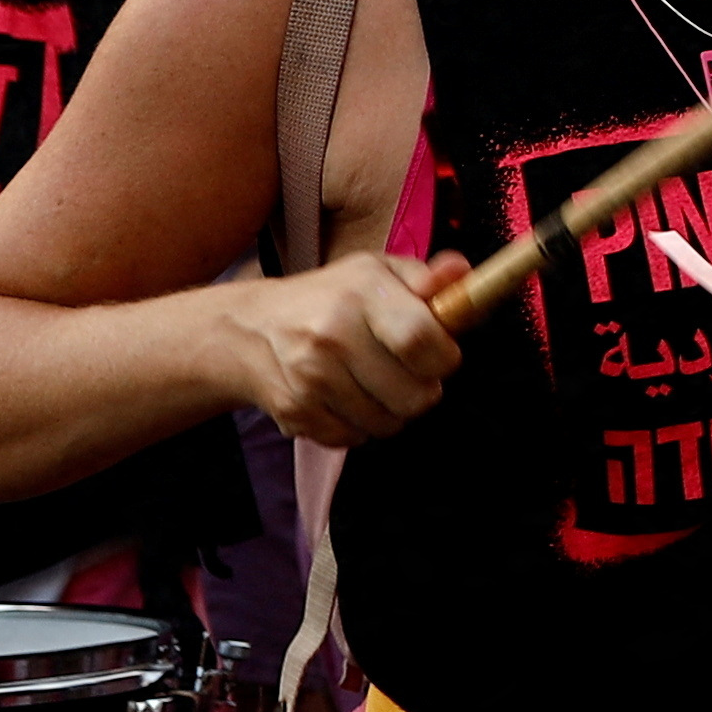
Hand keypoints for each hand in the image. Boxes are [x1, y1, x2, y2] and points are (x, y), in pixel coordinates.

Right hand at [209, 254, 462, 448]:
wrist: (249, 329)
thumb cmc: (328, 298)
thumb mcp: (375, 272)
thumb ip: (426, 277)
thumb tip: (461, 273)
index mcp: (361, 293)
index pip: (420, 341)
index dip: (443, 357)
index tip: (439, 355)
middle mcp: (332, 335)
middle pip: (414, 396)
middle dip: (423, 390)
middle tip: (407, 372)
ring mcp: (310, 378)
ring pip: (387, 423)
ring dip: (391, 410)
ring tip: (374, 383)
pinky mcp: (295, 411)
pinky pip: (354, 438)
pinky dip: (358, 425)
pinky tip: (346, 398)